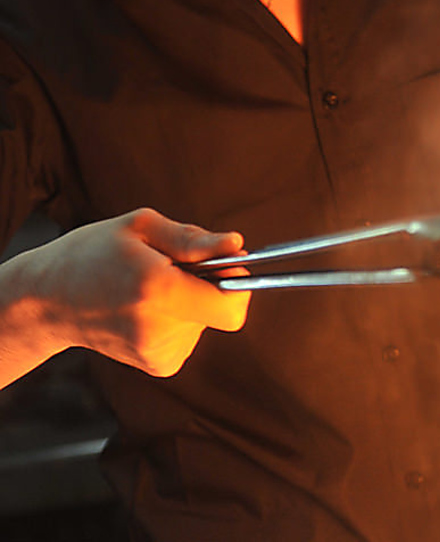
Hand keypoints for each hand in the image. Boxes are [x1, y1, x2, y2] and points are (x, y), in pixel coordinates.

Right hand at [26, 208, 249, 376]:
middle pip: (221, 308)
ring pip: (206, 318)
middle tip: (174, 266)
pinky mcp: (159, 365)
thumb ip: (194, 239)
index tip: (226, 263)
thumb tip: (237, 245)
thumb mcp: (141, 226)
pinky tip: (147, 306)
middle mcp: (159, 328)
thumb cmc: (92, 253)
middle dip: (210, 283)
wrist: (47, 301)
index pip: (230, 304)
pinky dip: (179, 316)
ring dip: (190, 299)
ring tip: (150, 286)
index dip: (239, 282)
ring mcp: (158, 353)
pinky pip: (192, 332)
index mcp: (157, 289)